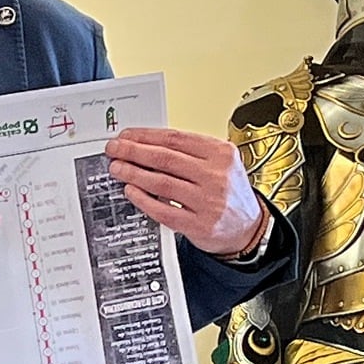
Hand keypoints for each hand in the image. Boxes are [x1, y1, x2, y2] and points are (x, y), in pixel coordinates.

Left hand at [105, 128, 269, 258]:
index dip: (145, 136)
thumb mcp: (219, 163)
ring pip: (162, 183)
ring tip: (117, 168)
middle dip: (134, 152)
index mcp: (221, 153)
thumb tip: (146, 144)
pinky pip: (164, 210)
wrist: (248, 227)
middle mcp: (216, 176)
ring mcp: (208, 202)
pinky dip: (143, 199)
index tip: (126, 135)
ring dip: (134, 174)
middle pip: (166, 159)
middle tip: (115, 149)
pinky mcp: (199, 225)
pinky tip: (131, 191)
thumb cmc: (228, 192)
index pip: (176, 139)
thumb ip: (190, 153)